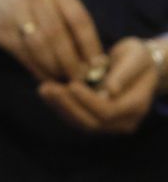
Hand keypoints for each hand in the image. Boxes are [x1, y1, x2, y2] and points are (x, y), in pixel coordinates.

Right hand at [0, 0, 104, 82]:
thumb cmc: (33, 9)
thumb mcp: (53, 6)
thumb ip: (72, 28)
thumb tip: (97, 65)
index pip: (79, 20)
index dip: (90, 46)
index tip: (98, 68)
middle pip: (58, 35)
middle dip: (72, 62)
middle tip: (80, 80)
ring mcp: (14, 10)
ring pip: (40, 46)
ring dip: (54, 67)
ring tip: (63, 81)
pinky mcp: (0, 28)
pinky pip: (23, 54)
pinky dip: (37, 69)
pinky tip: (45, 78)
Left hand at [38, 36, 161, 133]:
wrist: (136, 66)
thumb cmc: (136, 58)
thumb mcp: (136, 58)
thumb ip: (123, 74)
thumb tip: (109, 90)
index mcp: (135, 107)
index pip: (109, 111)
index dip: (88, 100)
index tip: (72, 84)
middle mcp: (123, 121)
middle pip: (92, 122)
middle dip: (68, 105)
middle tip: (48, 88)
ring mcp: (109, 123)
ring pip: (81, 123)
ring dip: (60, 107)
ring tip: (43, 89)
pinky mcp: (95, 118)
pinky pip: (76, 118)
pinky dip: (60, 106)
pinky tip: (46, 92)